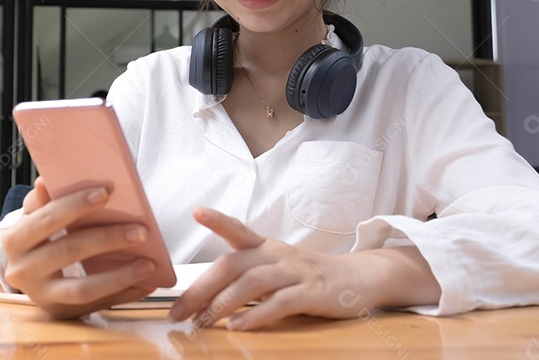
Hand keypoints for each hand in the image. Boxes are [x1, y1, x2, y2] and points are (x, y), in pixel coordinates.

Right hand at [0, 177, 156, 318]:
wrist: (29, 277)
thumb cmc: (37, 239)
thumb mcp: (31, 220)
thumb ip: (40, 203)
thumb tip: (43, 183)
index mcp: (15, 240)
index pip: (47, 219)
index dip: (75, 205)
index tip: (106, 193)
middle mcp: (23, 270)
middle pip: (69, 251)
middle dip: (107, 239)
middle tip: (140, 230)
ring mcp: (42, 295)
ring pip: (83, 288)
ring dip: (120, 275)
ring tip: (147, 263)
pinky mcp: (61, 312)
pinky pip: (97, 305)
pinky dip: (123, 293)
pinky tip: (144, 283)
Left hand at [167, 207, 439, 330]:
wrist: (359, 279)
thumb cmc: (307, 276)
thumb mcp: (275, 269)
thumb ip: (245, 277)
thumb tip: (204, 298)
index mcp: (266, 246)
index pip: (237, 229)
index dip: (218, 219)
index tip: (196, 211)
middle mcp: (278, 254)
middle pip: (232, 264)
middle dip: (201, 288)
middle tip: (178, 311)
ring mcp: (296, 271)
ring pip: (252, 282)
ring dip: (223, 303)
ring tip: (203, 322)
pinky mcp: (313, 293)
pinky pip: (280, 302)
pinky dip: (256, 315)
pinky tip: (238, 327)